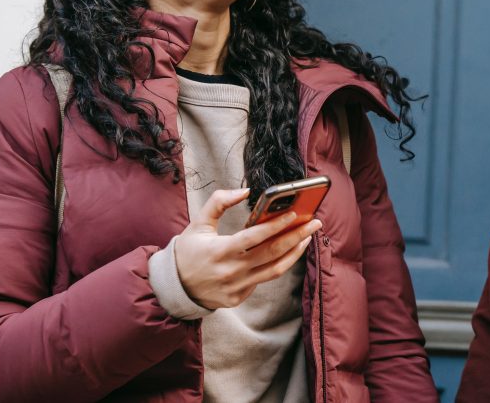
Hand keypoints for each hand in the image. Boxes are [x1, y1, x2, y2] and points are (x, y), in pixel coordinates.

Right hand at [173, 188, 321, 309]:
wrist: (174, 287)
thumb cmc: (188, 251)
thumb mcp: (198, 223)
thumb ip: (219, 202)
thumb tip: (244, 192)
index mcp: (221, 251)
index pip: (255, 237)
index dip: (276, 225)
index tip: (295, 214)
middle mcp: (231, 271)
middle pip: (273, 253)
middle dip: (297, 236)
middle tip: (315, 223)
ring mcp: (236, 287)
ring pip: (275, 270)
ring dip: (295, 253)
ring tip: (307, 237)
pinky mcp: (238, 298)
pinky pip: (262, 280)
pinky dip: (275, 265)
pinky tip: (285, 252)